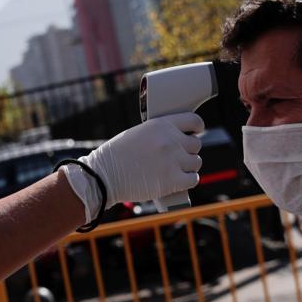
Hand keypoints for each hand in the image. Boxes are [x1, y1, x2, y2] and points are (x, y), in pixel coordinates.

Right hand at [64, 112, 203, 221]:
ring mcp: (173, 161)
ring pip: (196, 162)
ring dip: (189, 167)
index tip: (195, 132)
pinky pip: (193, 179)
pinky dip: (188, 180)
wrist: (104, 175)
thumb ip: (158, 134)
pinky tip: (180, 181)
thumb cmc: (116, 155)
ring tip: (176, 170)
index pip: (193, 121)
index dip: (197, 127)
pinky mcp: (172, 181)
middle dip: (188, 151)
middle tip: (178, 157)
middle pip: (196, 144)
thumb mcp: (137, 134)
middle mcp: (170, 140)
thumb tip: (176, 140)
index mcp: (161, 125)